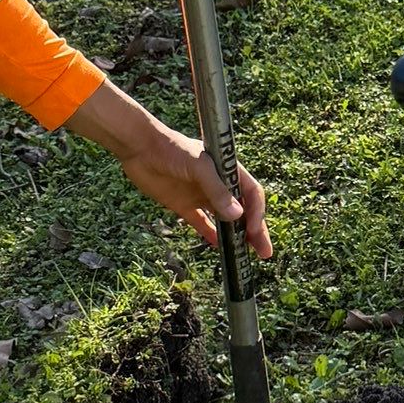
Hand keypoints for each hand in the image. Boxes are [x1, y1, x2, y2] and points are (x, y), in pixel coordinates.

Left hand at [66, 80, 271, 256]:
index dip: (256, 213)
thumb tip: (237, 215)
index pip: (251, 194)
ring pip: (224, 220)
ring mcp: (201, 196)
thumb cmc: (172, 149)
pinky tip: (218, 247)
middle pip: (243, 211)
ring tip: (244, 254)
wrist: (140, 148)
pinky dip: (210, 234)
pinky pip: (201, 223)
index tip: (254, 230)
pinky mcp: (184, 205)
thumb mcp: (198, 166)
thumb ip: (216, 190)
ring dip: (235, 236)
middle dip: (255, 231)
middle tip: (264, 252)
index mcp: (228, 171)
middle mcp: (218, 185)